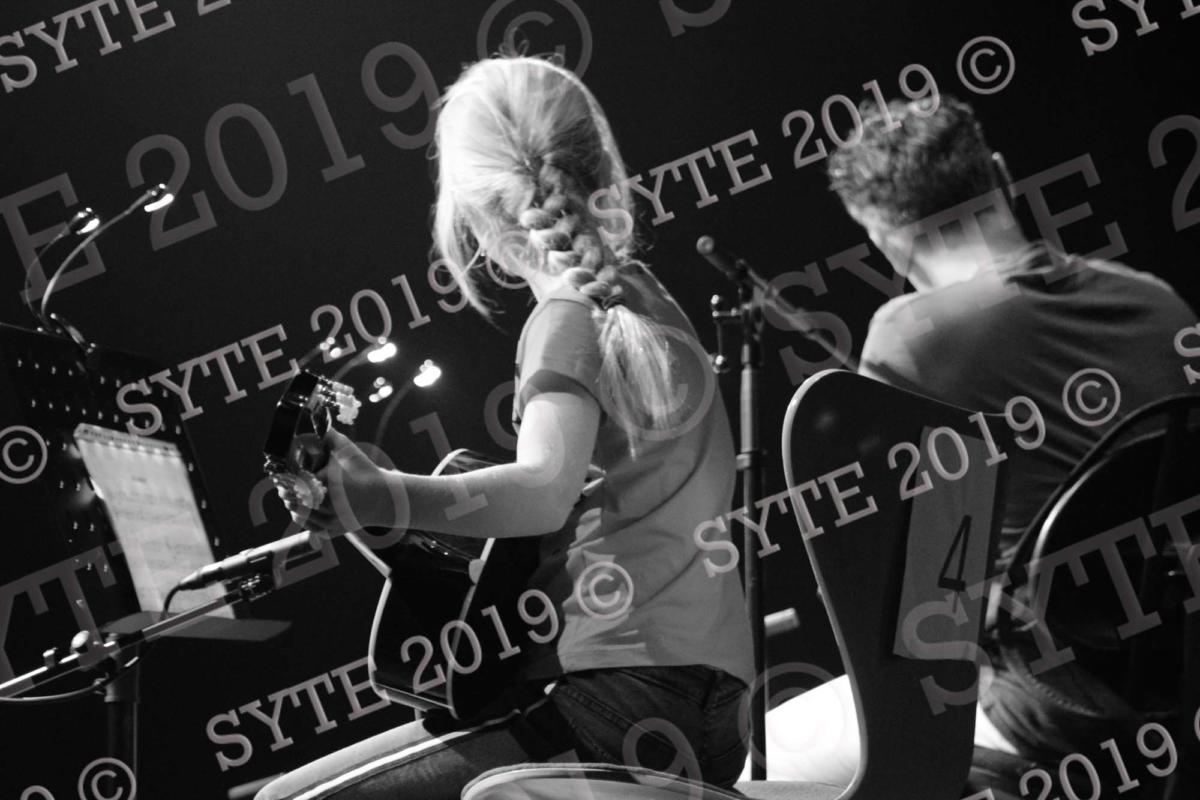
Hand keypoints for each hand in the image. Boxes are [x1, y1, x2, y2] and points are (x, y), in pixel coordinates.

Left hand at [274, 430, 404, 533]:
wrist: (383, 497)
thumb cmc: (365, 472)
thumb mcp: (349, 451)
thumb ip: (330, 436)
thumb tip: (315, 425)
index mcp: (332, 482)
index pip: (298, 483)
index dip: (287, 480)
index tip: (281, 477)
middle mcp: (333, 504)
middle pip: (296, 501)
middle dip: (287, 493)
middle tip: (282, 487)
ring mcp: (333, 519)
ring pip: (301, 516)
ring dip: (294, 507)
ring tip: (291, 498)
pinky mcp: (335, 531)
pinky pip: (312, 528)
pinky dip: (305, 520)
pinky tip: (302, 511)